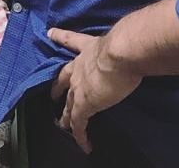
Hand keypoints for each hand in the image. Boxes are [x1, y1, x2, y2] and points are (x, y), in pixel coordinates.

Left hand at [48, 27, 141, 153]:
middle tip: (53, 94)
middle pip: (64, 78)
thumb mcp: (116, 41)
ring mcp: (78, 86)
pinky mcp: (83, 104)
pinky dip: (80, 135)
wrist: (119, 54)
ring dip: (66, 115)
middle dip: (58, 86)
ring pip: (69, 104)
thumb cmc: (122, 45)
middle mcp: (79, 66)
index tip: (50, 34)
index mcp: (87, 48)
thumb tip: (128, 46)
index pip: (70, 41)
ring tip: (62, 124)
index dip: (59, 37)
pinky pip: (78, 123)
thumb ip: (117, 46)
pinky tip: (85, 145)